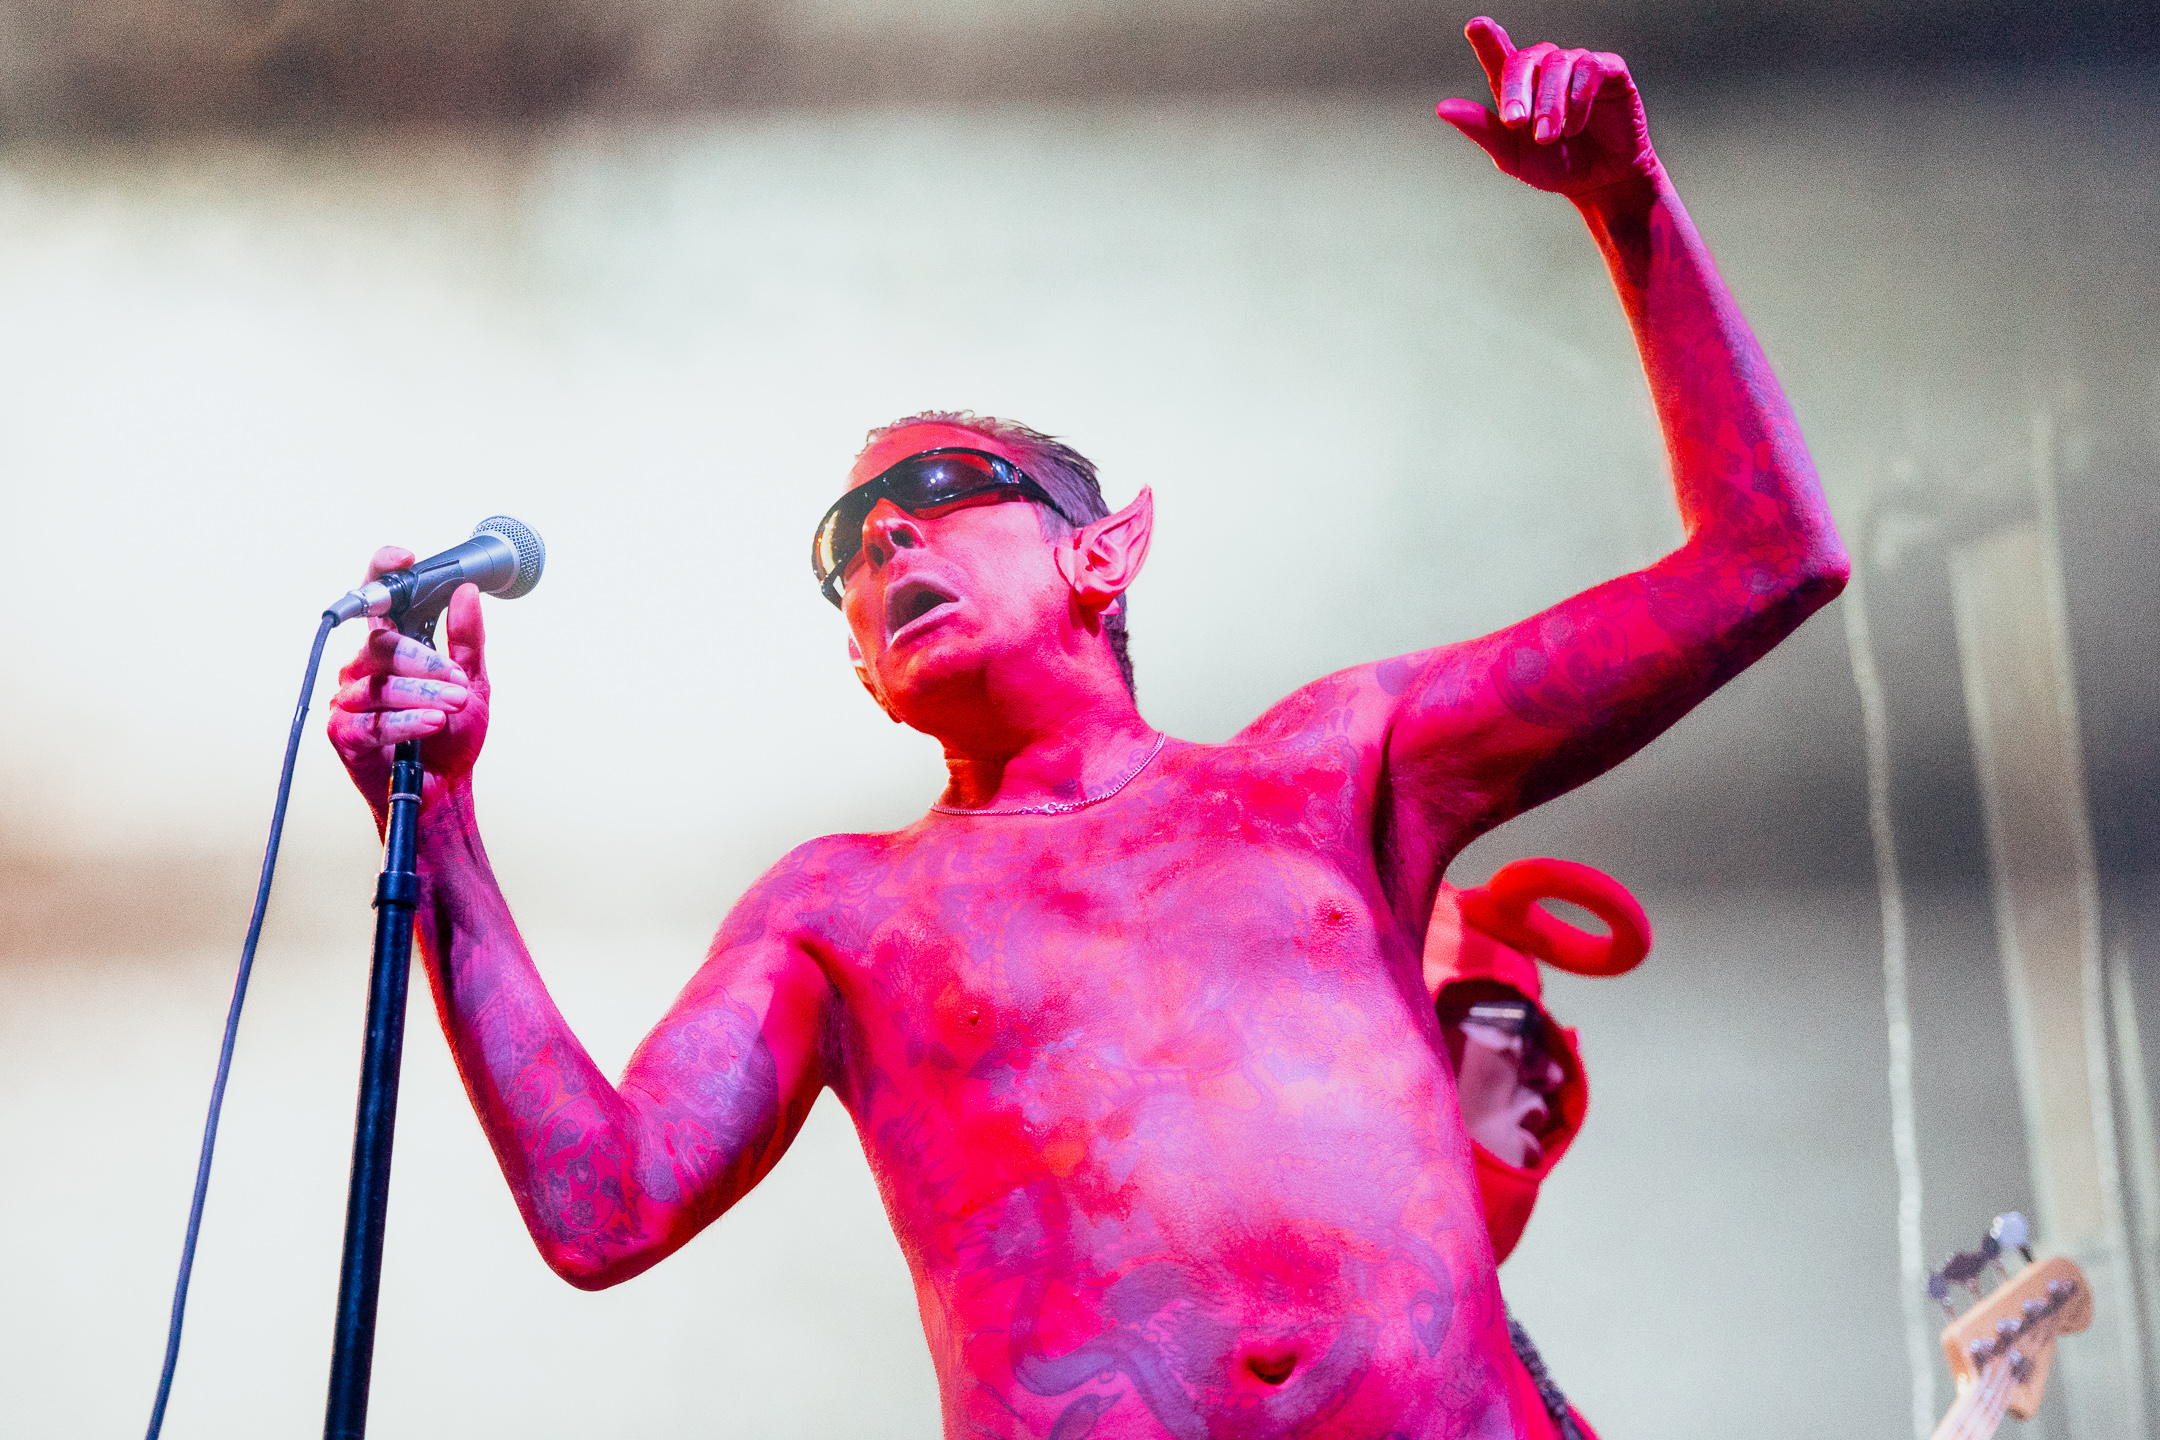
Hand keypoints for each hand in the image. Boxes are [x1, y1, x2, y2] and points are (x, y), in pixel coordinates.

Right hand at [327, 545, 488, 819]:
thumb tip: (466, 592)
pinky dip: (406, 722)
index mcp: (389, 649)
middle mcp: (361, 668)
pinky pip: (371, 722)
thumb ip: (467, 640)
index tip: (405, 557)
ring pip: (379, 685)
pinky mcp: (342, 735)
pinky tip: (433, 724)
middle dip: (425, 662)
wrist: (444, 790)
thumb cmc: (452, 735)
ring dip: (423, 695)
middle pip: (382, 646)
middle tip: (459, 681)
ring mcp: (347, 700)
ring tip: (455, 707)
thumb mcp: (472, 683)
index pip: (378, 601)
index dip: (384, 573)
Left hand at [1436, 17, 1662, 198]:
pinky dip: (1579, 99)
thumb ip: (1481, 130)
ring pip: (1557, 64)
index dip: (1488, 39)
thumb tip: (1443, 108)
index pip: (1499, 56)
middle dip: (1517, 91)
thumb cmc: (1556, 166)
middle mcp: (1546, 70)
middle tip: (1516, 123)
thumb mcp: (1512, 156)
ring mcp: (1577, 67)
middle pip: (1524, 60)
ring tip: (1549, 136)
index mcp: (1519, 88)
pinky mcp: (1609, 70)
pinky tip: (1575, 125)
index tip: (1476, 26)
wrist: (1600, 182)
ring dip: (1550, 103)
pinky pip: (1590, 68)